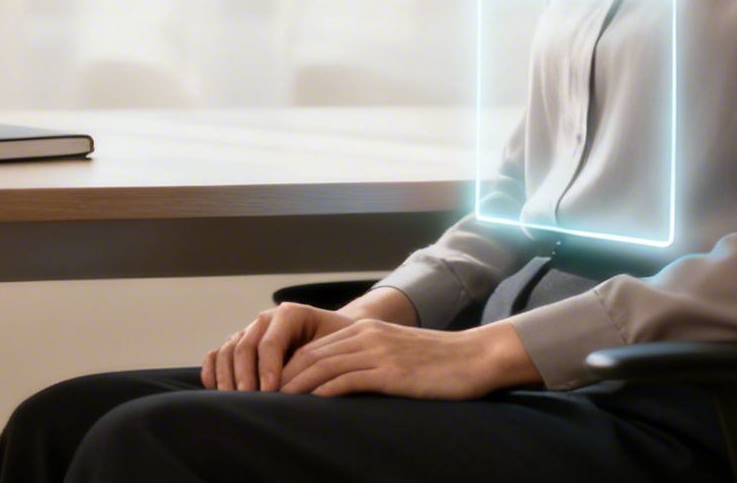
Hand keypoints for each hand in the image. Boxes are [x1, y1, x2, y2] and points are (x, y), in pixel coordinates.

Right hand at [200, 302, 351, 391]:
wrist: (335, 336)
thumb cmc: (339, 345)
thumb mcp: (337, 347)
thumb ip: (319, 360)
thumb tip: (300, 388)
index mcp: (290, 314)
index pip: (270, 342)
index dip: (268, 368)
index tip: (271, 393)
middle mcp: (265, 320)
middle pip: (244, 347)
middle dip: (244, 376)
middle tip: (249, 401)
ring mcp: (249, 331)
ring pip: (227, 350)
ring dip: (226, 377)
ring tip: (234, 401)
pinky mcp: (238, 345)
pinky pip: (216, 354)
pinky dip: (211, 370)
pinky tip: (214, 388)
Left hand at [277, 319, 540, 399]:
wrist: (475, 358)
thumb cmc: (440, 362)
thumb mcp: (399, 353)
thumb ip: (372, 360)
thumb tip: (344, 381)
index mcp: (367, 330)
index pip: (315, 346)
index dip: (289, 366)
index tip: (271, 386)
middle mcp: (367, 336)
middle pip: (311, 354)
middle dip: (283, 376)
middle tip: (262, 397)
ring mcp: (377, 352)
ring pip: (322, 366)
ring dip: (294, 386)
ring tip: (274, 404)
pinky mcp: (389, 372)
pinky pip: (345, 380)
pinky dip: (321, 393)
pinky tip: (308, 406)